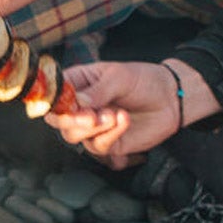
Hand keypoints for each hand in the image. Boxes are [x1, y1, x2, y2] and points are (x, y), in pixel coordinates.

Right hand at [44, 61, 214, 167]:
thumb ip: (97, 91)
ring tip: (114, 114)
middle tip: (90, 116)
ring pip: (73, 136)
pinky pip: (97, 145)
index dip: (52, 101)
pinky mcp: (107, 143)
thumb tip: (77, 103)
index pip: (53, 95)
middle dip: (70, 119)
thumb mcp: (119, 77)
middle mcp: (81, 106)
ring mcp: (92, 127)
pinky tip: (123, 120)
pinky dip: (110, 134)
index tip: (62, 104)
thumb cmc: (143, 81)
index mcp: (78, 84)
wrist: (170, 98)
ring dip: (92, 127)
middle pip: (57, 120)